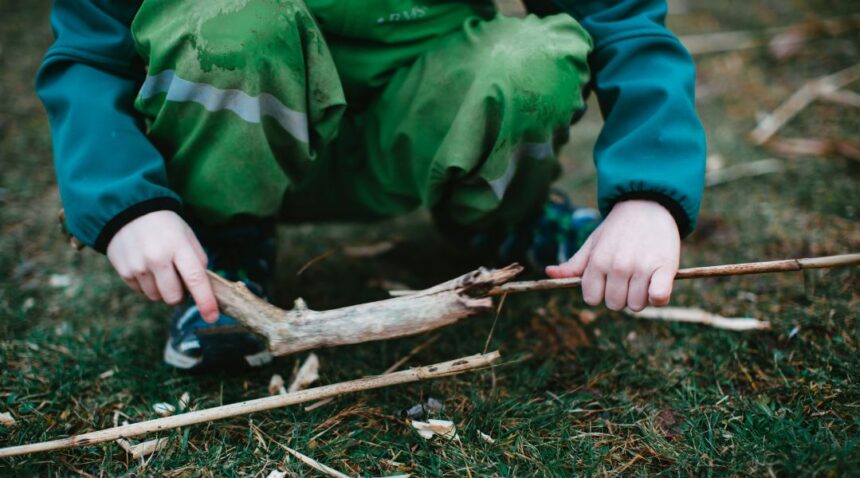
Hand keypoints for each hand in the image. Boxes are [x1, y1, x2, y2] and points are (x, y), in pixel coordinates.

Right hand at [106, 210, 219, 322]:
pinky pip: (141, 292)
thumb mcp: (186, 235)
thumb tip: (204, 287)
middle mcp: (157, 258)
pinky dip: (147, 285)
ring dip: (162, 289)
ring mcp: (138, 266)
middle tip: (178, 279)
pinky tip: (146, 266)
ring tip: (159, 268)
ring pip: (157, 297)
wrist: (126, 210)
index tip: (212, 317)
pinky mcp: (124, 271)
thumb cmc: (165, 225)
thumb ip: (197, 260)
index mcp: (178, 246)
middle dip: (180, 295)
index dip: (205, 300)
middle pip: (174, 296)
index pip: (195, 279)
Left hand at [545, 199, 679, 310]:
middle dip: (620, 296)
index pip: (591, 299)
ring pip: (636, 305)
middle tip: (628, 278)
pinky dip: (659, 297)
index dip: (600, 293)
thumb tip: (549, 272)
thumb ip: (574, 264)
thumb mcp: (593, 243)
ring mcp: (641, 268)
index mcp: (597, 262)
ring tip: (643, 277)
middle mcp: (617, 266)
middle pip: (614, 304)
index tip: (608, 281)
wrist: (647, 204)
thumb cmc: (617, 228)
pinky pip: (658, 298)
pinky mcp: (665, 267)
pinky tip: (658, 285)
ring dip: (640, 296)